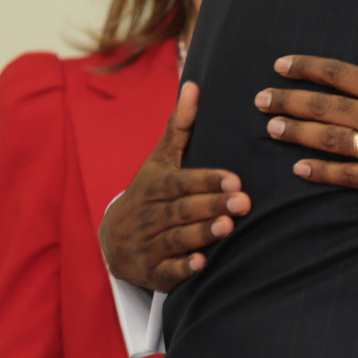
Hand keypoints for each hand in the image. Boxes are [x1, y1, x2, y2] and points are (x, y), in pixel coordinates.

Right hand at [99, 82, 250, 291]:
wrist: (113, 238)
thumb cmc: (149, 191)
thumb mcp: (161, 160)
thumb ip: (179, 127)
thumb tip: (194, 85)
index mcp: (154, 186)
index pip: (181, 182)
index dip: (207, 181)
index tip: (235, 180)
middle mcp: (149, 214)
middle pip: (182, 209)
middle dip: (212, 206)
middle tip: (244, 202)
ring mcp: (148, 244)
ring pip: (175, 238)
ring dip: (201, 233)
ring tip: (228, 227)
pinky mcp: (151, 272)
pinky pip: (165, 271)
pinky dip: (182, 268)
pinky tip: (201, 263)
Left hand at [257, 17, 357, 206]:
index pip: (339, 74)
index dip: (306, 68)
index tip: (281, 65)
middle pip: (324, 106)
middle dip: (288, 101)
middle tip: (260, 100)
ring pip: (328, 140)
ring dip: (296, 133)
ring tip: (270, 129)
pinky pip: (348, 175)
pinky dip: (321, 171)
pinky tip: (299, 168)